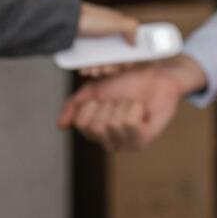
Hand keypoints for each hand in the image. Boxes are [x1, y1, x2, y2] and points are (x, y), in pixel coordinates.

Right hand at [58, 56, 206, 150]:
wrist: (156, 74)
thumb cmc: (127, 82)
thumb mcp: (94, 89)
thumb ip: (74, 105)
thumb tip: (60, 125)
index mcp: (95, 131)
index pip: (81, 124)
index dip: (91, 106)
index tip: (104, 99)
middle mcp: (109, 141)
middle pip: (96, 127)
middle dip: (108, 106)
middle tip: (120, 101)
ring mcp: (126, 143)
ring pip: (113, 124)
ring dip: (123, 106)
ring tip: (132, 104)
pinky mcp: (143, 140)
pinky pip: (129, 124)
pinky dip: (135, 109)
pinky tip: (141, 109)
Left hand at [75, 3, 140, 76]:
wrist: (64, 23)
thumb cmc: (89, 19)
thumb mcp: (114, 21)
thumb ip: (130, 28)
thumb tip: (136, 42)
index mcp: (116, 29)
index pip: (127, 46)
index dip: (127, 57)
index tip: (124, 64)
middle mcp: (105, 37)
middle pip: (114, 58)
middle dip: (111, 67)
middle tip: (106, 68)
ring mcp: (93, 45)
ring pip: (101, 63)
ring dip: (99, 70)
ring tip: (93, 70)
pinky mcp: (81, 51)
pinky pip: (88, 64)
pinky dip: (88, 69)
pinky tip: (85, 69)